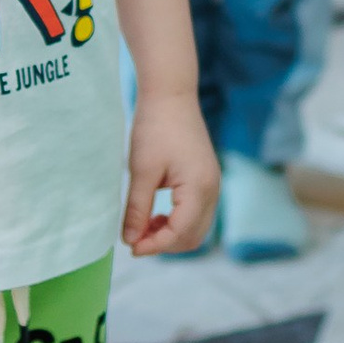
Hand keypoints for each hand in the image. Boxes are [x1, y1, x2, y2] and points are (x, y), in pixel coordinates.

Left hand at [123, 88, 217, 256]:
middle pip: (193, 237)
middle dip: (164, 244)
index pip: (180, 234)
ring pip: (197, 228)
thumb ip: (137, 209)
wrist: (171, 95)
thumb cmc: (155, 128)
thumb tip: (130, 241)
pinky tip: (156, 214)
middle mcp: (212, 190)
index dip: (154, 246)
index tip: (131, 247)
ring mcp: (213, 185)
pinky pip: (197, 213)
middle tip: (135, 239)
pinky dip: (178, 221)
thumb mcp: (141, 171)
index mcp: (198, 188)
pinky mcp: (207, 179)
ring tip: (144, 226)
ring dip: (171, 234)